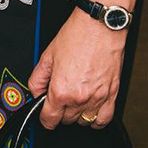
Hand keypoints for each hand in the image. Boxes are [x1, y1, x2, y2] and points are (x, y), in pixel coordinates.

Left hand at [27, 9, 124, 130]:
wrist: (99, 26)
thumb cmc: (76, 35)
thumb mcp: (47, 55)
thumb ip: (37, 78)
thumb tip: (36, 92)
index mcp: (61, 90)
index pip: (49, 119)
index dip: (44, 117)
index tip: (45, 113)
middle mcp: (79, 98)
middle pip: (66, 120)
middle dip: (60, 111)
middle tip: (61, 95)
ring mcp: (97, 98)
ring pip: (84, 121)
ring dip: (77, 114)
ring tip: (75, 99)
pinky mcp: (112, 94)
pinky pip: (104, 120)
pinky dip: (97, 119)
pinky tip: (91, 108)